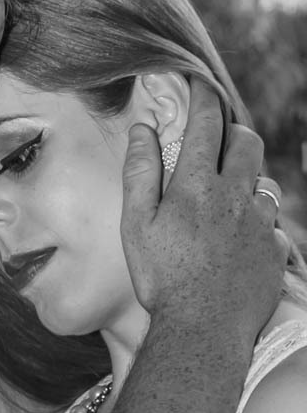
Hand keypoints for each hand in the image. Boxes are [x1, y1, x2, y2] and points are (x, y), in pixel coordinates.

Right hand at [120, 79, 286, 346]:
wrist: (202, 330)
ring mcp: (261, 223)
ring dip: (247, 181)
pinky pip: (272, 225)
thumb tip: (144, 130)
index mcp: (197, 185)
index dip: (204, 96)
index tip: (200, 82)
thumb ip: (140, 173)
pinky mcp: (275, 250)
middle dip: (234, 132)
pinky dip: (257, 225)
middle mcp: (235, 196)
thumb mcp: (136, 225)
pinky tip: (237, 244)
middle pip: (247, 142)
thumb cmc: (161, 279)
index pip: (206, 123)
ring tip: (225, 201)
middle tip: (218, 140)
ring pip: (263, 182)